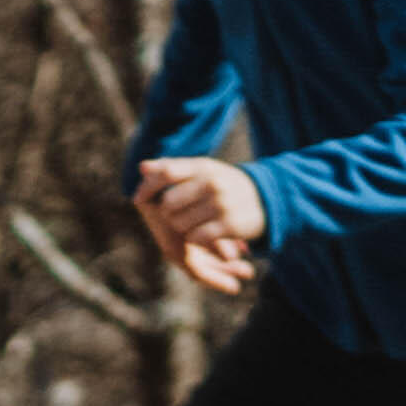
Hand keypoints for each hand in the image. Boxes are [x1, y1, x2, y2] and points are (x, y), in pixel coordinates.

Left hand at [136, 155, 265, 297]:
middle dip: (167, 214)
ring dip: (182, 228)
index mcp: (204, 166)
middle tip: (178, 215)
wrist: (267, 201)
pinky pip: (195, 237)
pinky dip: (195, 239)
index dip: (148, 187)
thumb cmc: (226, 186)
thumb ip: (173, 168)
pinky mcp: (229, 225)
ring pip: (179, 223)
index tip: (138, 199)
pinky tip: (205, 234)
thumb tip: (142, 167)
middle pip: (168, 203)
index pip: (166, 172)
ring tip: (195, 223)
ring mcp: (221, 204)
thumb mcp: (204, 171)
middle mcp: (213, 182)